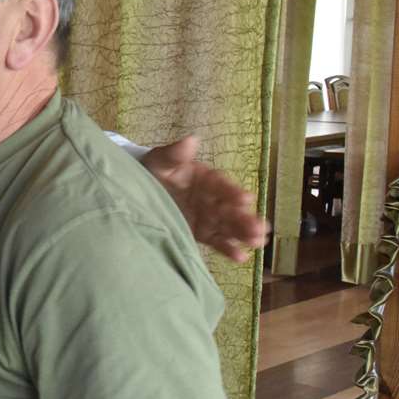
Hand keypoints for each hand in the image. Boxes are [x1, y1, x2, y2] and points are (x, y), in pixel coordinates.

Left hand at [141, 136, 268, 262]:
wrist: (138, 189)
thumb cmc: (154, 170)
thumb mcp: (161, 160)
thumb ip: (175, 154)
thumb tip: (191, 140)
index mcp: (207, 179)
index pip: (222, 186)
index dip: (233, 192)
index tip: (246, 199)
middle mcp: (212, 198)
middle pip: (231, 209)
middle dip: (245, 218)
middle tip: (260, 227)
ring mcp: (207, 217)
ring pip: (228, 226)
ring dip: (243, 234)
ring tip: (259, 242)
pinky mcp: (200, 232)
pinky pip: (215, 241)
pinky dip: (227, 249)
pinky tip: (241, 257)